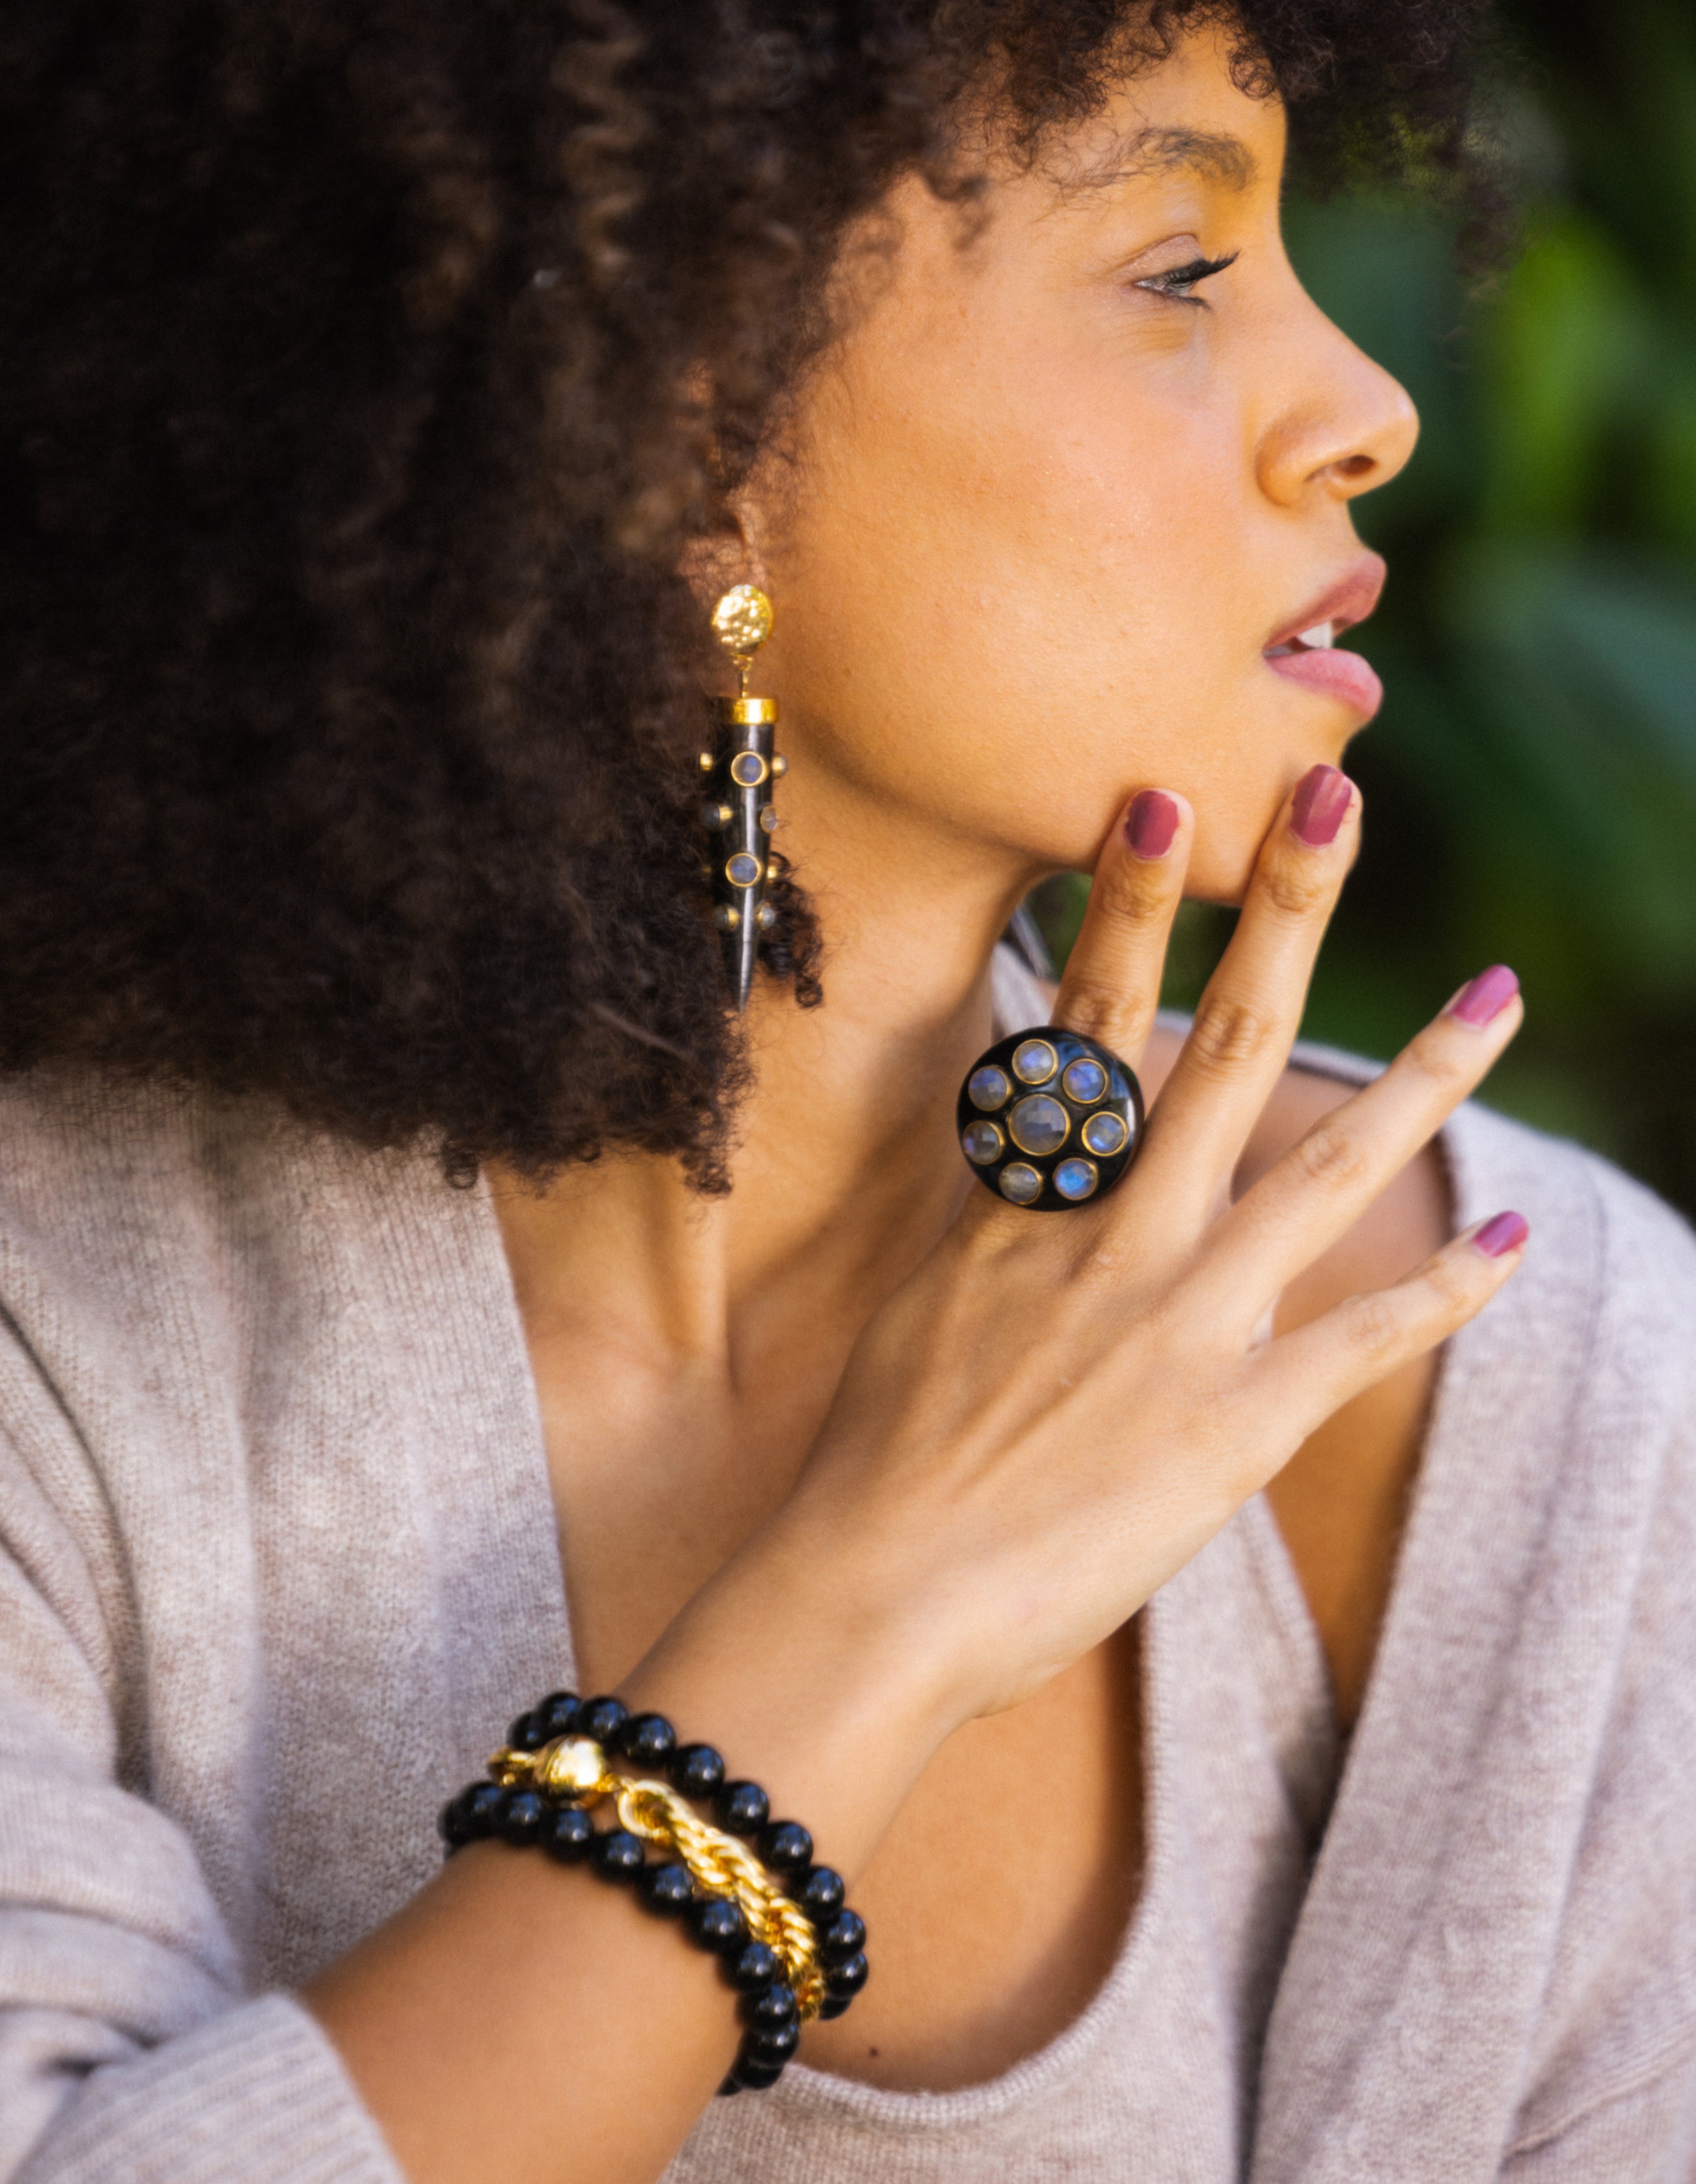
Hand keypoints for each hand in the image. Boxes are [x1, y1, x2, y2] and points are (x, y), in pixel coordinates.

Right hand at [785, 767, 1523, 1728]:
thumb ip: (991, 1210)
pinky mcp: (1237, 1424)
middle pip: (1221, 1045)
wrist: (877, 1589)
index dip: (1131, 903)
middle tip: (1334, 796)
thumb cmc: (878, 1450)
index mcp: (1030, 1202)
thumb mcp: (924, 1293)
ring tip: (1498, 998)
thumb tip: (1025, 1142)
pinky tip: (1514, 1237)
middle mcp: (1117, 1235)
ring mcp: (1184, 1321)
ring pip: (1328, 1167)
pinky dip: (1446, 1287)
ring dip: (1423, 1074)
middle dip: (1283, 911)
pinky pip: (1365, 1337)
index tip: (1165, 799)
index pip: (1091, 1020)